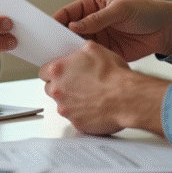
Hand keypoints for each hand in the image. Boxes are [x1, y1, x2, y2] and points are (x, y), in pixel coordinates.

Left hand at [40, 41, 167, 135]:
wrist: (127, 98)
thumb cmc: (114, 75)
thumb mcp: (94, 49)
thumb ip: (78, 50)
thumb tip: (77, 51)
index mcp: (58, 70)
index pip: (43, 71)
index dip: (53, 71)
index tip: (60, 73)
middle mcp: (58, 90)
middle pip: (50, 88)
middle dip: (60, 86)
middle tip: (76, 84)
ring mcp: (66, 109)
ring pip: (62, 104)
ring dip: (71, 100)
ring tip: (89, 96)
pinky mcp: (76, 123)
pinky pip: (75, 118)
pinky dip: (82, 113)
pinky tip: (94, 107)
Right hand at [53, 0, 171, 60]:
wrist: (166, 30)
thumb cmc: (145, 11)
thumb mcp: (121, 10)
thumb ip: (97, 18)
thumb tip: (74, 26)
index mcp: (90, 5)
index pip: (66, 13)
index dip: (55, 22)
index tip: (46, 33)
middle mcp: (90, 22)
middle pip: (67, 32)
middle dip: (59, 40)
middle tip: (50, 51)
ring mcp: (97, 38)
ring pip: (76, 47)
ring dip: (69, 54)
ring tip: (61, 62)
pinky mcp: (105, 52)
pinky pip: (89, 58)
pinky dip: (83, 64)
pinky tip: (77, 69)